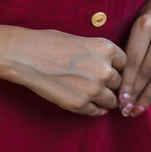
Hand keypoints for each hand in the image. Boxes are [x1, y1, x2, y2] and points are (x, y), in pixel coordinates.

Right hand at [4, 27, 125, 115]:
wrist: (25, 55)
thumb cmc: (49, 43)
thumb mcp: (81, 40)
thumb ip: (99, 54)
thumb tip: (111, 68)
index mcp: (106, 49)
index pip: (125, 63)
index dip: (116, 67)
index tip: (107, 69)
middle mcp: (104, 70)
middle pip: (120, 83)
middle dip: (110, 83)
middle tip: (95, 81)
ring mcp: (93, 89)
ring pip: (112, 100)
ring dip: (104, 98)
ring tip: (90, 92)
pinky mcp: (80, 104)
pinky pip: (97, 111)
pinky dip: (94, 108)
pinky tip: (84, 101)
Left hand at [119, 0, 150, 117]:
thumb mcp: (137, 23)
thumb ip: (130, 47)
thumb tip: (116, 79)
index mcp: (145, 25)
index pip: (133, 61)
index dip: (126, 83)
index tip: (119, 100)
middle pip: (148, 72)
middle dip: (136, 94)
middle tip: (127, 111)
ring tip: (139, 110)